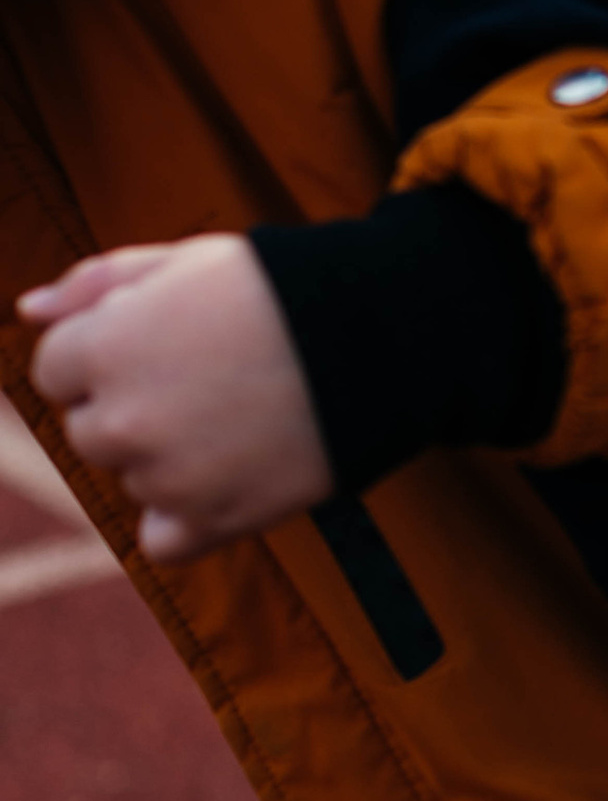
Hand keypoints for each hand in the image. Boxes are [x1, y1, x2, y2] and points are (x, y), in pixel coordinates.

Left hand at [20, 234, 330, 562]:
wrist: (380, 336)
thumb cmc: (277, 288)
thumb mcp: (182, 260)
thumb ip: (94, 282)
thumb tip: (27, 310)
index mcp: (101, 349)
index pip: (56, 371)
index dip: (110, 348)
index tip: (169, 339)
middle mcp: (122, 421)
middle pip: (90, 430)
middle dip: (133, 403)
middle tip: (209, 375)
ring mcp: (167, 477)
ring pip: (131, 477)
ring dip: (166, 454)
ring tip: (236, 412)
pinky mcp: (215, 519)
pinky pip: (163, 540)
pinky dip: (184, 516)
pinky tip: (222, 474)